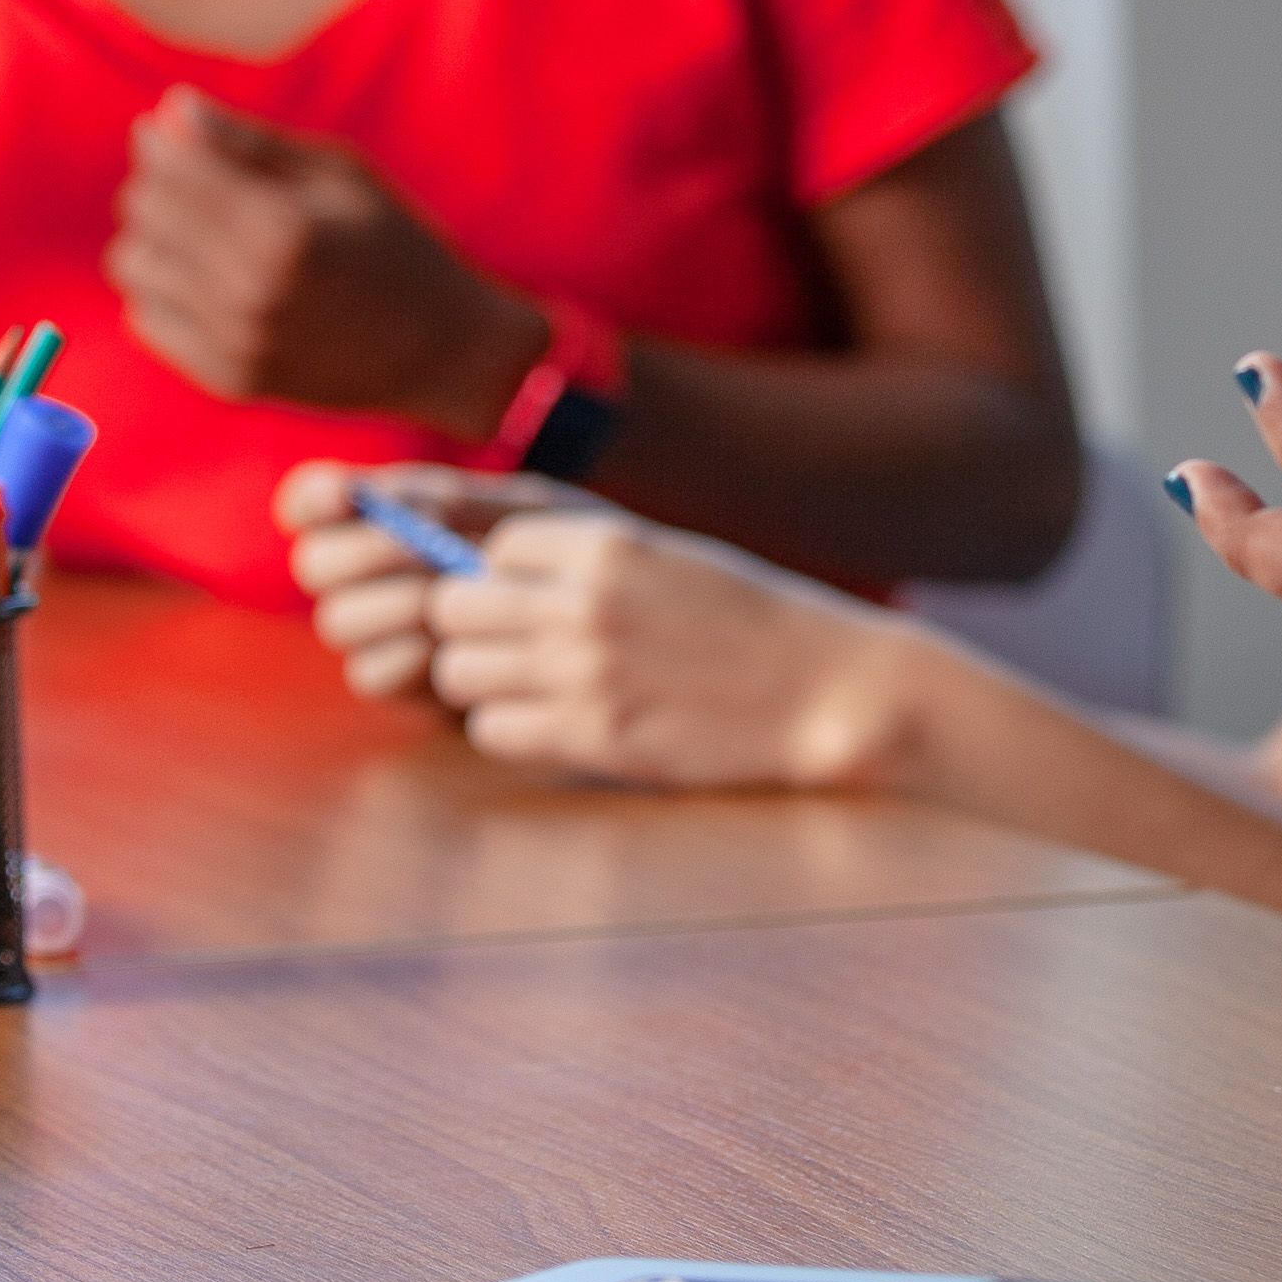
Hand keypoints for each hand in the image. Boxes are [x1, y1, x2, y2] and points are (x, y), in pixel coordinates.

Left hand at [112, 90, 541, 426]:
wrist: (443, 351)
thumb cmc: (396, 244)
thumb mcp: (339, 173)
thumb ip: (251, 142)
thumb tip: (171, 108)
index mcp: (280, 226)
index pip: (169, 167)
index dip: (161, 139)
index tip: (176, 132)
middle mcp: (249, 288)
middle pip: (142, 211)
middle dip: (157, 182)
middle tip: (195, 180)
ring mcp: (235, 340)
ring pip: (132, 265)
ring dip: (154, 236)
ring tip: (198, 231)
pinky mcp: (229, 378)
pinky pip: (146, 319)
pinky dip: (162, 289)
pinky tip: (204, 278)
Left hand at [285, 463, 916, 788]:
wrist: (827, 690)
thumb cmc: (754, 623)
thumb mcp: (672, 559)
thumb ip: (588, 560)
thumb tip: (490, 566)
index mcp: (609, 544)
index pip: (495, 548)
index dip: (504, 575)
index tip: (533, 598)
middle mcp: (585, 603)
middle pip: (455, 608)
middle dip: (473, 628)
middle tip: (513, 648)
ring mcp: (584, 674)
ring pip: (459, 673)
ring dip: (484, 682)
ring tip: (534, 688)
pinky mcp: (593, 738)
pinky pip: (491, 732)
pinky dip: (510, 730)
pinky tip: (555, 724)